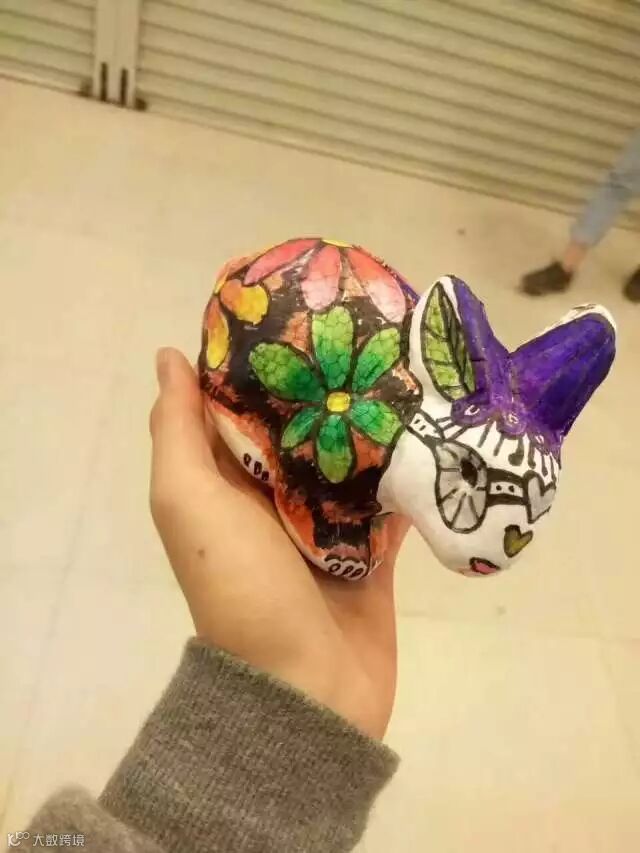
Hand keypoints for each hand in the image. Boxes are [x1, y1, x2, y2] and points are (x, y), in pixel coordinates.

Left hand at [149, 348, 407, 738]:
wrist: (302, 691)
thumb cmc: (240, 586)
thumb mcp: (189, 502)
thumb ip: (177, 431)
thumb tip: (168, 356)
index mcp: (224, 482)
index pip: (237, 405)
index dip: (259, 358)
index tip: (296, 307)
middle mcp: (271, 498)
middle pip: (299, 427)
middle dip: (327, 383)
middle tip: (368, 327)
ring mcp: (325, 525)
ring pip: (349, 458)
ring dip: (373, 422)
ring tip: (410, 363)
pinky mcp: (371, 551)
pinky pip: (391, 500)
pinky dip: (407, 471)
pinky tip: (437, 427)